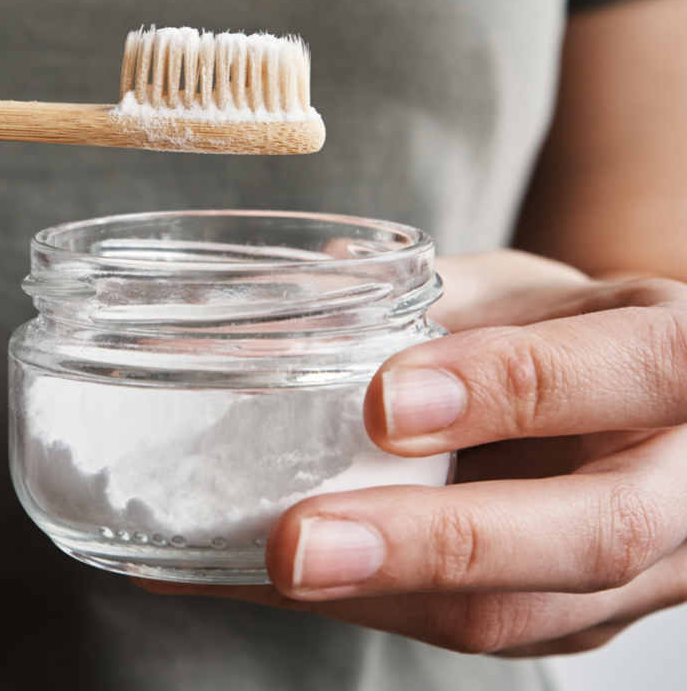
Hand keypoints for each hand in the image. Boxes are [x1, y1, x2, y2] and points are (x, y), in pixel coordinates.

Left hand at [139, 250, 686, 656]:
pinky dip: (373, 607)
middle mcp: (685, 482)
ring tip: (263, 568)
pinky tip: (287, 582)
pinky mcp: (580, 618)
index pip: (628, 372)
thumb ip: (443, 290)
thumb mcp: (528, 286)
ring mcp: (644, 571)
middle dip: (433, 545)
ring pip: (524, 613)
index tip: (384, 402)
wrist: (640, 410)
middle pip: (589, 535)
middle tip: (299, 543)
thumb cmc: (576, 330)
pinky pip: (480, 631)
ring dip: (381, 596)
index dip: (508, 388)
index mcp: (679, 360)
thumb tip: (322, 276)